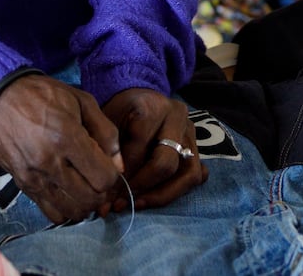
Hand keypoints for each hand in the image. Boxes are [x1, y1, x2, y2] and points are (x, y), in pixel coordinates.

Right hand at [0, 73, 125, 223]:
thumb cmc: (43, 96)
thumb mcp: (82, 101)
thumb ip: (106, 132)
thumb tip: (119, 166)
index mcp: (67, 137)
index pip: (103, 178)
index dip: (113, 176)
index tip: (110, 167)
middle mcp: (49, 162)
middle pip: (90, 199)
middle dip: (103, 193)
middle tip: (101, 179)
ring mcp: (34, 177)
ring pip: (72, 211)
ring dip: (86, 204)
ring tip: (86, 187)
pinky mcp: (22, 185)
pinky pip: (51, 214)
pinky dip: (66, 209)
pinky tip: (69, 193)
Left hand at [102, 88, 207, 209]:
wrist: (137, 97)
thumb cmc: (119, 112)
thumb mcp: (107, 124)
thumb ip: (109, 155)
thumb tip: (109, 198)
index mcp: (153, 107)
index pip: (139, 149)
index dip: (121, 177)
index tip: (105, 199)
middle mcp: (178, 118)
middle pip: (166, 164)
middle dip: (141, 188)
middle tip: (120, 203)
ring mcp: (191, 133)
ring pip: (188, 174)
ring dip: (162, 196)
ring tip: (137, 204)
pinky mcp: (196, 147)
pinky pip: (196, 175)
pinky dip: (178, 190)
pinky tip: (154, 196)